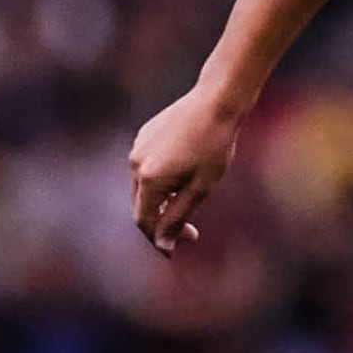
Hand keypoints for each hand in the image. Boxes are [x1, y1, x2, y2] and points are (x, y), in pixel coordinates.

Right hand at [129, 84, 243, 254]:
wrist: (216, 101)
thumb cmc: (214, 146)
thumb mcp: (200, 188)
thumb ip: (177, 217)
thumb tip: (162, 244)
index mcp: (149, 179)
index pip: (145, 221)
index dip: (159, 240)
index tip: (176, 251)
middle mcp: (136, 163)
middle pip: (141, 206)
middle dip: (160, 223)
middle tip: (189, 231)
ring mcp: (138, 147)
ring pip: (143, 187)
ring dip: (160, 201)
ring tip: (188, 200)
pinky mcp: (144, 135)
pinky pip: (146, 167)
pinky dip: (159, 180)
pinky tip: (183, 176)